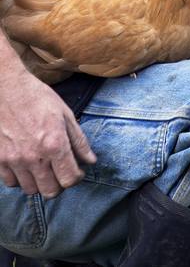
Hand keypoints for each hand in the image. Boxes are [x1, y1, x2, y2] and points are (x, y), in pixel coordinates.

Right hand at [0, 67, 95, 198]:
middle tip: (61, 171)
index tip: (77, 170)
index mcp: (54, 144)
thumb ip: (79, 141)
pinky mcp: (0, 159)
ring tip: (44, 168)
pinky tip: (26, 165)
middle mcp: (35, 157)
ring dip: (40, 182)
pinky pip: (11, 183)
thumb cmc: (38, 97)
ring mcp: (15, 160)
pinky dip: (20, 178)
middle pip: (51, 191)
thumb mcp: (65, 114)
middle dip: (60, 183)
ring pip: (31, 190)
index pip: (70, 179)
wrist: (8, 88)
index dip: (77, 177)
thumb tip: (90, 160)